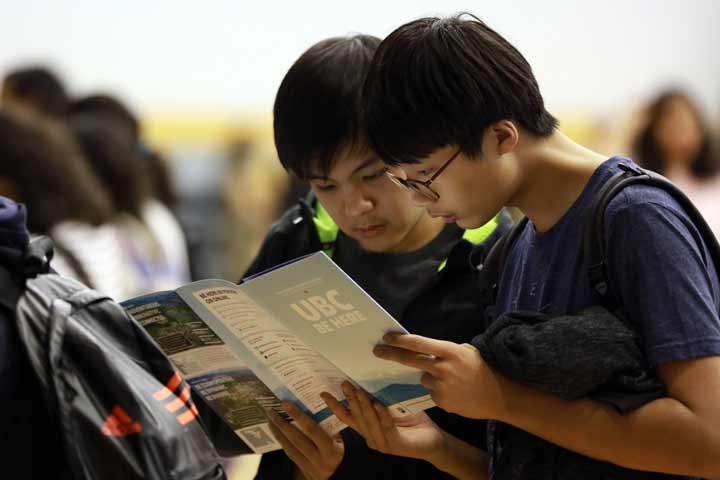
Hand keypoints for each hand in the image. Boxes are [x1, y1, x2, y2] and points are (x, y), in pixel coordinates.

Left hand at [266, 402, 343, 479]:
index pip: (312, 429)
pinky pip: (290, 454)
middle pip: (297, 439)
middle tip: (271, 411)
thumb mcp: (339, 439)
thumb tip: (311, 407)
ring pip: (290, 448)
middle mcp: (320, 460)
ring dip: (278, 432)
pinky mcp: (303, 471)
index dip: (298, 416)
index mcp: (331, 449)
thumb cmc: (339, 451)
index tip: (286, 404)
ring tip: (270, 419)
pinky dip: (282, 442)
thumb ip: (327, 426)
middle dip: (282, 424)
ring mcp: (310, 467)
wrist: (339, 476)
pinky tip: (277, 432)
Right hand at [321, 382, 445, 461]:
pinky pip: (387, 427)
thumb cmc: (413, 422)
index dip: (335, 406)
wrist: (434, 441)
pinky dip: (381, 416)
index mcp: (368, 429)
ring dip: (363, 406)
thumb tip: (368, 375)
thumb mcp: (392, 407)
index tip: (324, 393)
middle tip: (344, 384)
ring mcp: (382, 443)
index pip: (348, 417)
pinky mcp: (396, 444)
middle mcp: (371, 437)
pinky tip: (378, 404)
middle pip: (356, 417)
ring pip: (369, 422)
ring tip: (358, 390)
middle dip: (349, 400)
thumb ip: (379, 398)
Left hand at [373, 333, 505, 418]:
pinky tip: (454, 392)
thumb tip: (423, 349)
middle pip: (410, 360)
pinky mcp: (442, 401)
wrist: (500, 395)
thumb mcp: (466, 351)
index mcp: (449, 351)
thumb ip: (444, 351)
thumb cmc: (483, 368)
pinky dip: (439, 391)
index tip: (386, 337)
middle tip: (377, 351)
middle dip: (391, 355)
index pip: (418, 343)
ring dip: (429, 378)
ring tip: (450, 380)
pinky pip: (432, 393)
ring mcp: (441, 386)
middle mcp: (442, 368)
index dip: (400, 340)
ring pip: (423, 378)